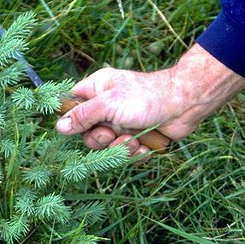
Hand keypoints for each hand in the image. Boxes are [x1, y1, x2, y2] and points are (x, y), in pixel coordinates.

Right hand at [55, 43, 244, 156]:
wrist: (184, 105)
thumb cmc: (146, 96)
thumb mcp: (109, 104)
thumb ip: (83, 116)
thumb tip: (60, 127)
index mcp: (97, 89)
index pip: (71, 104)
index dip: (71, 118)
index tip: (78, 126)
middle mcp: (107, 106)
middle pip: (87, 132)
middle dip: (100, 139)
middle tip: (112, 133)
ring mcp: (122, 123)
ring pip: (107, 146)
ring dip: (120, 148)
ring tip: (133, 140)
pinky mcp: (136, 137)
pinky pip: (126, 153)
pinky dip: (135, 152)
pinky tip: (144, 145)